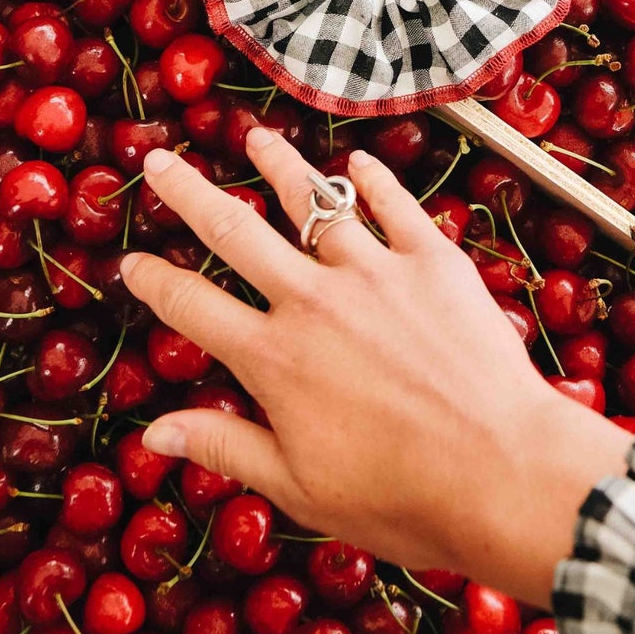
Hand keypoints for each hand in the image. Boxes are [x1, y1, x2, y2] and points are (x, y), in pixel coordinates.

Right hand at [119, 128, 632, 606]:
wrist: (505, 470)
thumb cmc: (402, 497)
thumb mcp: (301, 488)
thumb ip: (227, 447)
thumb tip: (155, 432)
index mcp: (273, 359)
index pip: (191, 306)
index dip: (154, 282)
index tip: (129, 261)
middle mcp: (314, 300)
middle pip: (235, 231)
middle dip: (188, 192)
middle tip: (158, 159)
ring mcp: (376, 272)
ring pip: (314, 202)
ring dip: (279, 165)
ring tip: (255, 137)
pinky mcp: (435, 261)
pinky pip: (395, 205)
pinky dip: (373, 179)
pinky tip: (357, 162)